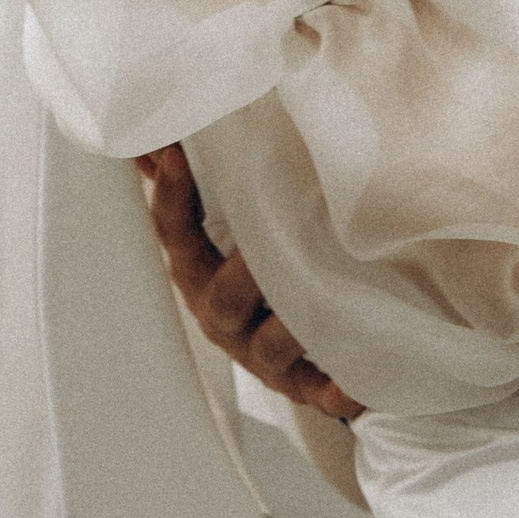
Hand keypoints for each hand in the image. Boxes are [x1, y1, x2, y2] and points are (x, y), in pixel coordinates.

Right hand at [134, 144, 362, 423]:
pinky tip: (357, 386)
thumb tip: (161, 125)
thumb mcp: (227, 220)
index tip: (174, 155)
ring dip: (292, 324)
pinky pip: (318, 391)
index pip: (175, 234)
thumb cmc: (260, 267)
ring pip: (268, 344)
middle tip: (269, 241)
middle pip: (222, 296)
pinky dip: (337, 389)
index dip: (172, 198)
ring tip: (325, 300)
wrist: (307, 350)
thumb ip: (200, 173)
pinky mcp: (303, 385)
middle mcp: (223, 317)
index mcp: (199, 273)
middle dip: (245, 269)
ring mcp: (259, 355)